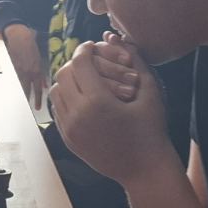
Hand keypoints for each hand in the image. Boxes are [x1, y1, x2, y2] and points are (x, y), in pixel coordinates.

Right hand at [2, 24, 47, 106]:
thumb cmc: (31, 46)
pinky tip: (18, 91)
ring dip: (25, 94)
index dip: (39, 97)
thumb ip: (42, 73)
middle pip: (30, 89)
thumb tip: (45, 85)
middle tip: (35, 108)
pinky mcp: (12, 67)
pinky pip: (16, 79)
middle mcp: (28, 71)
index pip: (39, 87)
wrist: (19, 36)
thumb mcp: (39, 58)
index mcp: (37, 68)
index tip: (39, 107)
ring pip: (22, 85)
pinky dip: (18, 85)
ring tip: (25, 103)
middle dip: (33, 99)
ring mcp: (19, 70)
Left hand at [48, 43, 172, 188]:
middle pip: (63, 74)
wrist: (144, 170)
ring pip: (56, 92)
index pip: (80, 63)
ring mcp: (70, 129)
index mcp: (97, 102)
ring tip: (85, 79)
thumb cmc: (151, 130)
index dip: (84, 49)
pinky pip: (57, 110)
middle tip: (88, 61)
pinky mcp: (68, 139)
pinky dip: (66, 99)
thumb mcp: (150, 92)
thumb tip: (119, 37)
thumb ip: (136, 61)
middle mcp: (77, 115)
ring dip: (68, 81)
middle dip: (75, 63)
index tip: (91, 45)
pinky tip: (82, 97)